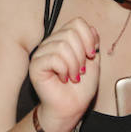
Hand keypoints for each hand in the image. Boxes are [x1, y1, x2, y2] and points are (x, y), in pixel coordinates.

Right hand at [28, 17, 99, 131]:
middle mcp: (52, 42)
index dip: (88, 37)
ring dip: (74, 65)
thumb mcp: (94, 63)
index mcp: (64, 39)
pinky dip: (64, 70)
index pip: (77, 23)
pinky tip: (62, 78)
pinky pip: (54, 58)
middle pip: (71, 33)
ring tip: (73, 76)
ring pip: (62, 45)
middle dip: (81, 55)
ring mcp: (42, 52)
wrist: (71, 108)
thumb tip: (92, 29)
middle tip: (81, 70)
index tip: (92, 54)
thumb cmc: (80, 89)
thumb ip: (93, 44)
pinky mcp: (36, 64)